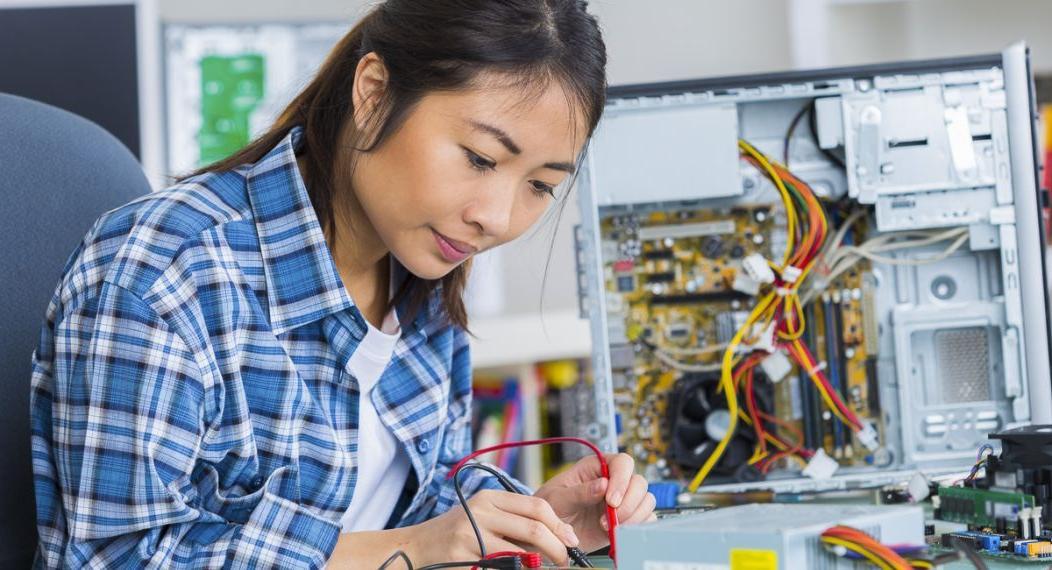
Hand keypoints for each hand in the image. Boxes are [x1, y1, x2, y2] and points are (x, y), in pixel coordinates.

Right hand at [407, 489, 578, 565]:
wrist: (417, 546)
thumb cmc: (458, 534)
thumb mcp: (484, 517)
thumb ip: (514, 522)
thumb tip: (558, 536)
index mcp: (490, 498)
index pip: (536, 506)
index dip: (559, 525)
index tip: (571, 541)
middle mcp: (481, 511)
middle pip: (533, 527)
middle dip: (557, 547)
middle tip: (565, 561)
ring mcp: (471, 534)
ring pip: (520, 551)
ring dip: (540, 563)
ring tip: (545, 568)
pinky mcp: (463, 556)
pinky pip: (501, 567)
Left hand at [533, 453, 656, 552]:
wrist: (551, 534)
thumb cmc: (550, 508)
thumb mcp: (558, 498)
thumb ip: (579, 492)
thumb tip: (602, 485)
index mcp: (596, 467)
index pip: (622, 463)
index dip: (621, 480)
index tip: (611, 500)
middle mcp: (613, 481)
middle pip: (639, 482)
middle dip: (629, 502)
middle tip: (611, 518)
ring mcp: (622, 500)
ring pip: (645, 501)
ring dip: (632, 516)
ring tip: (610, 528)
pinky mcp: (626, 519)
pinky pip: (645, 520)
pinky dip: (636, 527)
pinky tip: (618, 533)